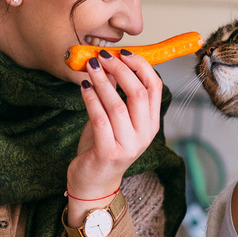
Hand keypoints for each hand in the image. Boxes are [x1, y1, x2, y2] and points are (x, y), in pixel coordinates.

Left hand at [65, 50, 161, 224]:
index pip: (154, 87)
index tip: (123, 52)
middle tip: (103, 56)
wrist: (93, 183)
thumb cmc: (102, 147)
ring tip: (90, 66)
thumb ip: (115, 95)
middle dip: (120, 69)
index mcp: (151, 124)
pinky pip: (100, 118)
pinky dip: (91, 98)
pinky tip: (83, 86)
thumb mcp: (115, 119)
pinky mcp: (108, 152)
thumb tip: (109, 63)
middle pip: (139, 93)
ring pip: (118, 104)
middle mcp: (144, 135)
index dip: (140, 66)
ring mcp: (128, 145)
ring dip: (102, 81)